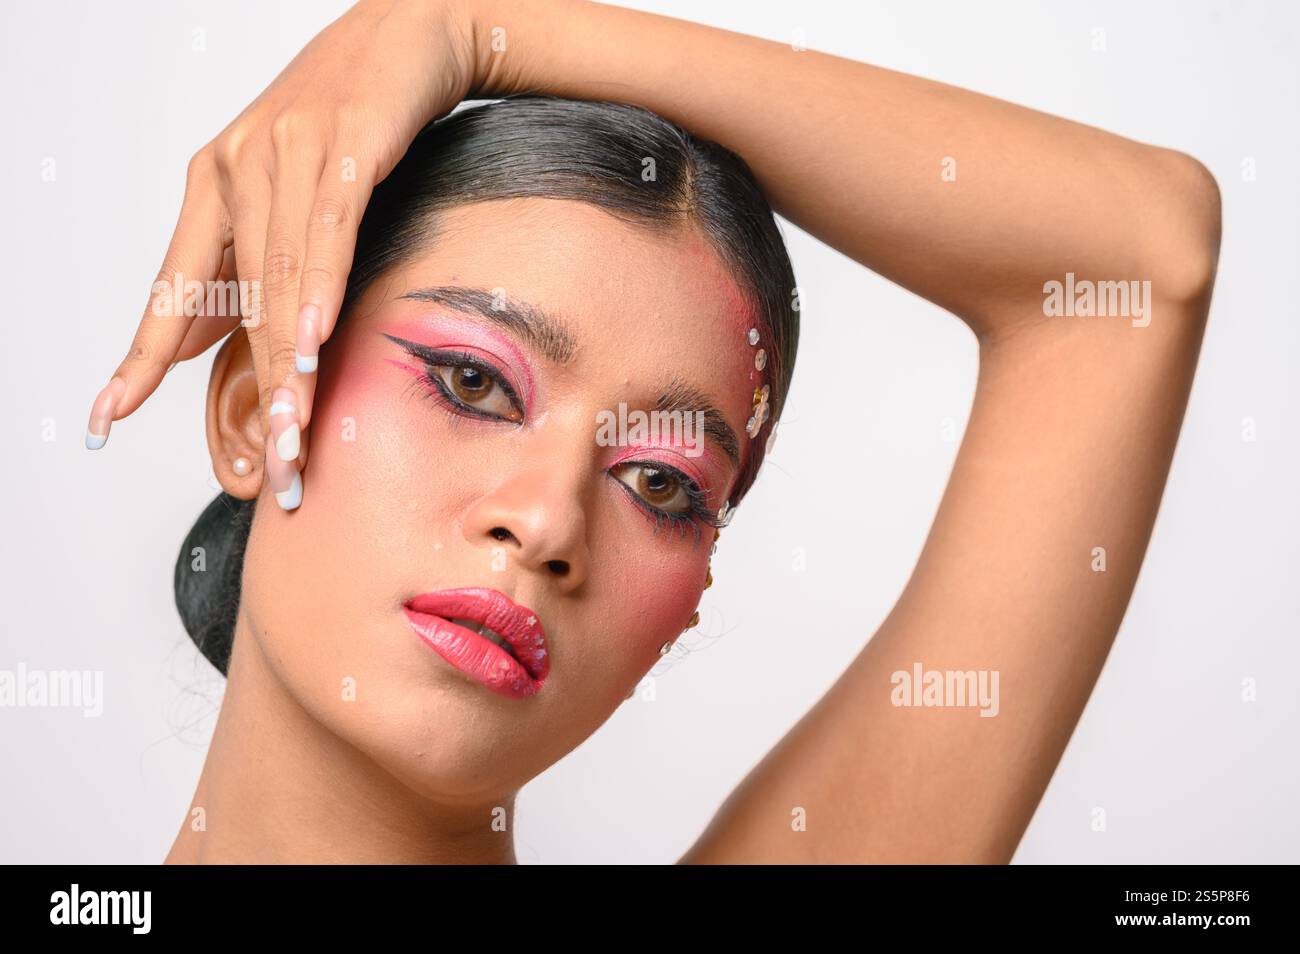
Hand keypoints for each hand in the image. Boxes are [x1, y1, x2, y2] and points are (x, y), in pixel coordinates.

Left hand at [85, 0, 481, 508]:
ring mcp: (286, 153)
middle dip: (261, 391)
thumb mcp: (280, 192)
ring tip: (296, 428)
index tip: (109, 416)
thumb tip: (191, 342)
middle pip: (239, 301)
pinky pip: (328, 230)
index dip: (139, 356)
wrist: (405, 33)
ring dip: (292, 362)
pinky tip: (314, 338)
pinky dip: (321, 289)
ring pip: (283, 277)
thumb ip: (241, 262)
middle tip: (274, 462)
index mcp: (211, 185)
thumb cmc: (346, 118)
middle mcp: (236, 168)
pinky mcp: (344, 145)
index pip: (171, 288)